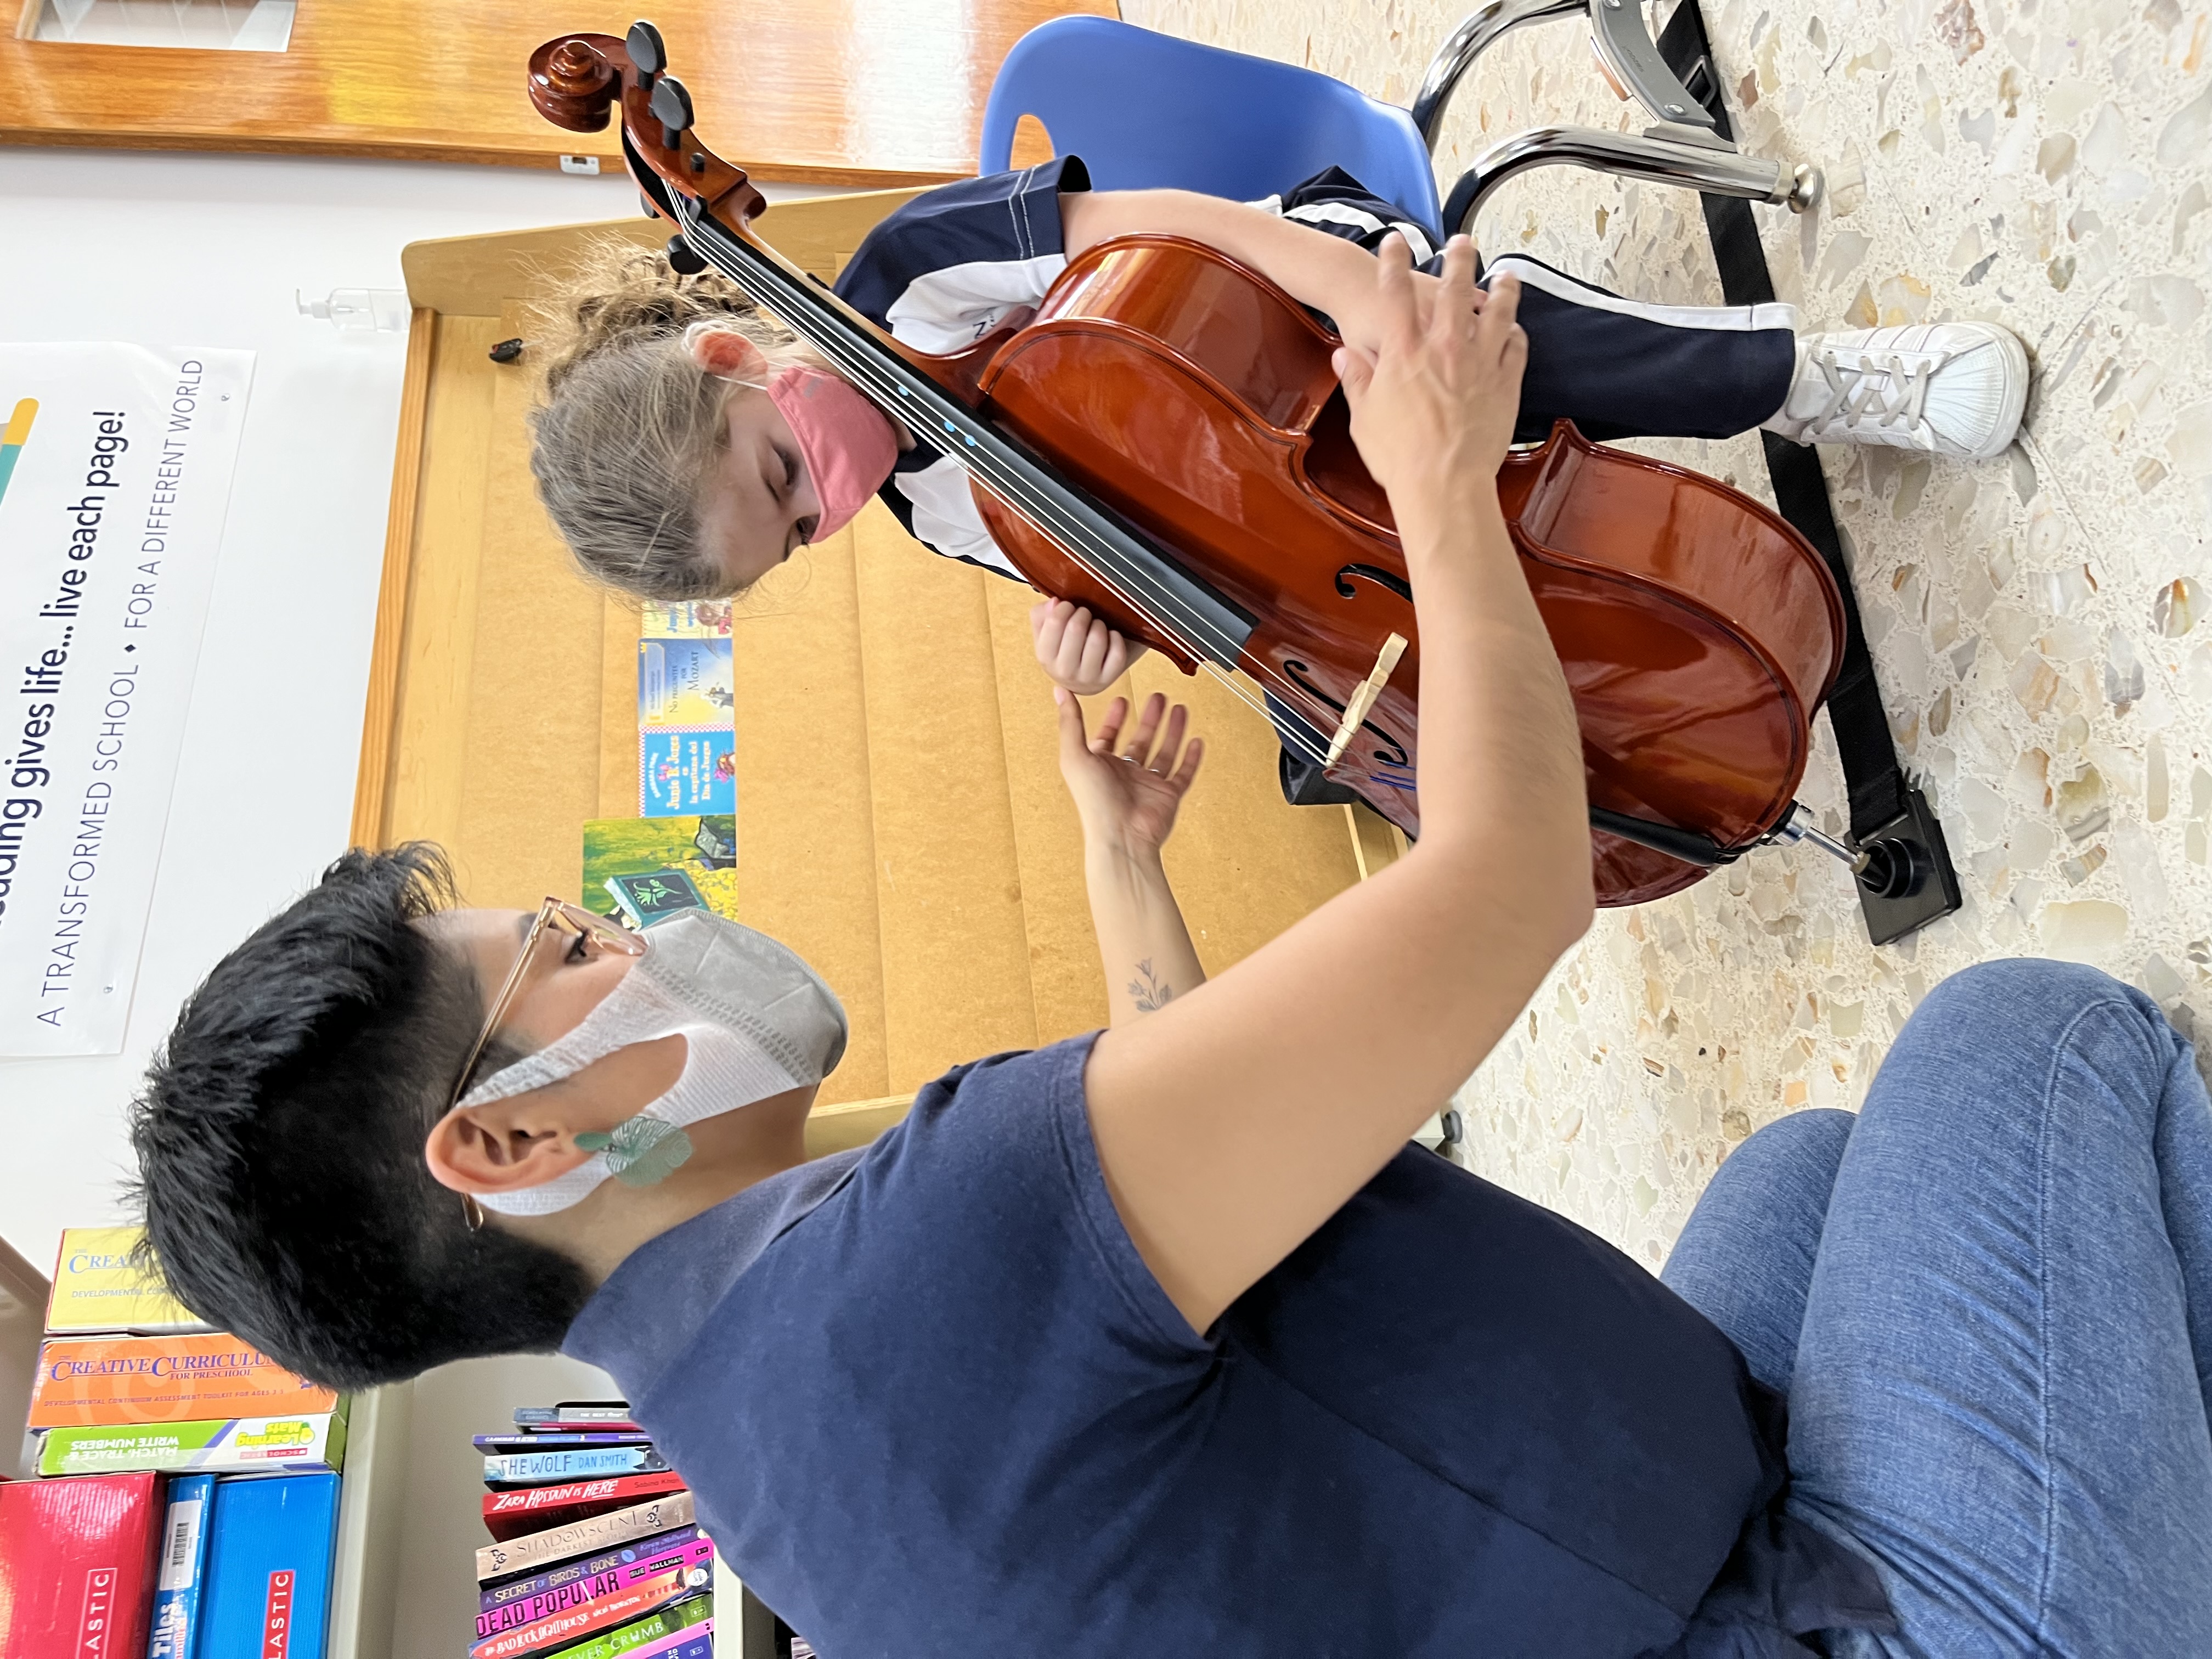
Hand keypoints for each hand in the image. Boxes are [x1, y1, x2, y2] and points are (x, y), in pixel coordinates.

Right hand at [1032, 598, 1148, 693]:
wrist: (1084, 679)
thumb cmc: (1065, 649)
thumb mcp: (1046, 633)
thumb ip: (1042, 614)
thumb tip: (1054, 602)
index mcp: (1045, 657)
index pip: (1054, 621)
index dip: (1065, 607)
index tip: (1069, 607)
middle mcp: (1064, 671)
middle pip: (1076, 627)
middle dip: (1083, 613)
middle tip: (1085, 615)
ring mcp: (1087, 677)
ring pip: (1097, 638)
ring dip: (1099, 625)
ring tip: (1096, 626)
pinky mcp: (1108, 678)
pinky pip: (1117, 652)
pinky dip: (1116, 638)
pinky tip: (1110, 636)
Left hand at [1054, 689, 1203, 856]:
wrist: (1122, 836)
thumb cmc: (1095, 803)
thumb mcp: (1075, 755)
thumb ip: (1070, 722)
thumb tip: (1060, 692)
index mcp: (1101, 766)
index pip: (1109, 736)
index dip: (1114, 718)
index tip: (1121, 701)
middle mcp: (1125, 774)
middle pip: (1141, 739)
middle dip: (1150, 718)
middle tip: (1158, 698)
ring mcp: (1148, 785)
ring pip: (1164, 751)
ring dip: (1172, 730)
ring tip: (1179, 709)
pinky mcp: (1169, 796)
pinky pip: (1183, 774)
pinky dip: (1191, 758)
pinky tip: (1196, 741)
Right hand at [1333, 234, 1525, 500]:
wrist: (1443, 485)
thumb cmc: (1399, 457)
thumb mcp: (1364, 417)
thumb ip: (1357, 380)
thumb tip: (1343, 356)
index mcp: (1404, 353)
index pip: (1394, 293)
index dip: (1392, 262)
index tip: (1394, 243)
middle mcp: (1444, 348)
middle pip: (1453, 288)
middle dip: (1458, 259)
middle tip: (1463, 241)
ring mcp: (1479, 363)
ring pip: (1497, 311)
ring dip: (1502, 289)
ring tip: (1507, 275)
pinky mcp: (1505, 384)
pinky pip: (1516, 348)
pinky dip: (1517, 334)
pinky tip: (1516, 329)